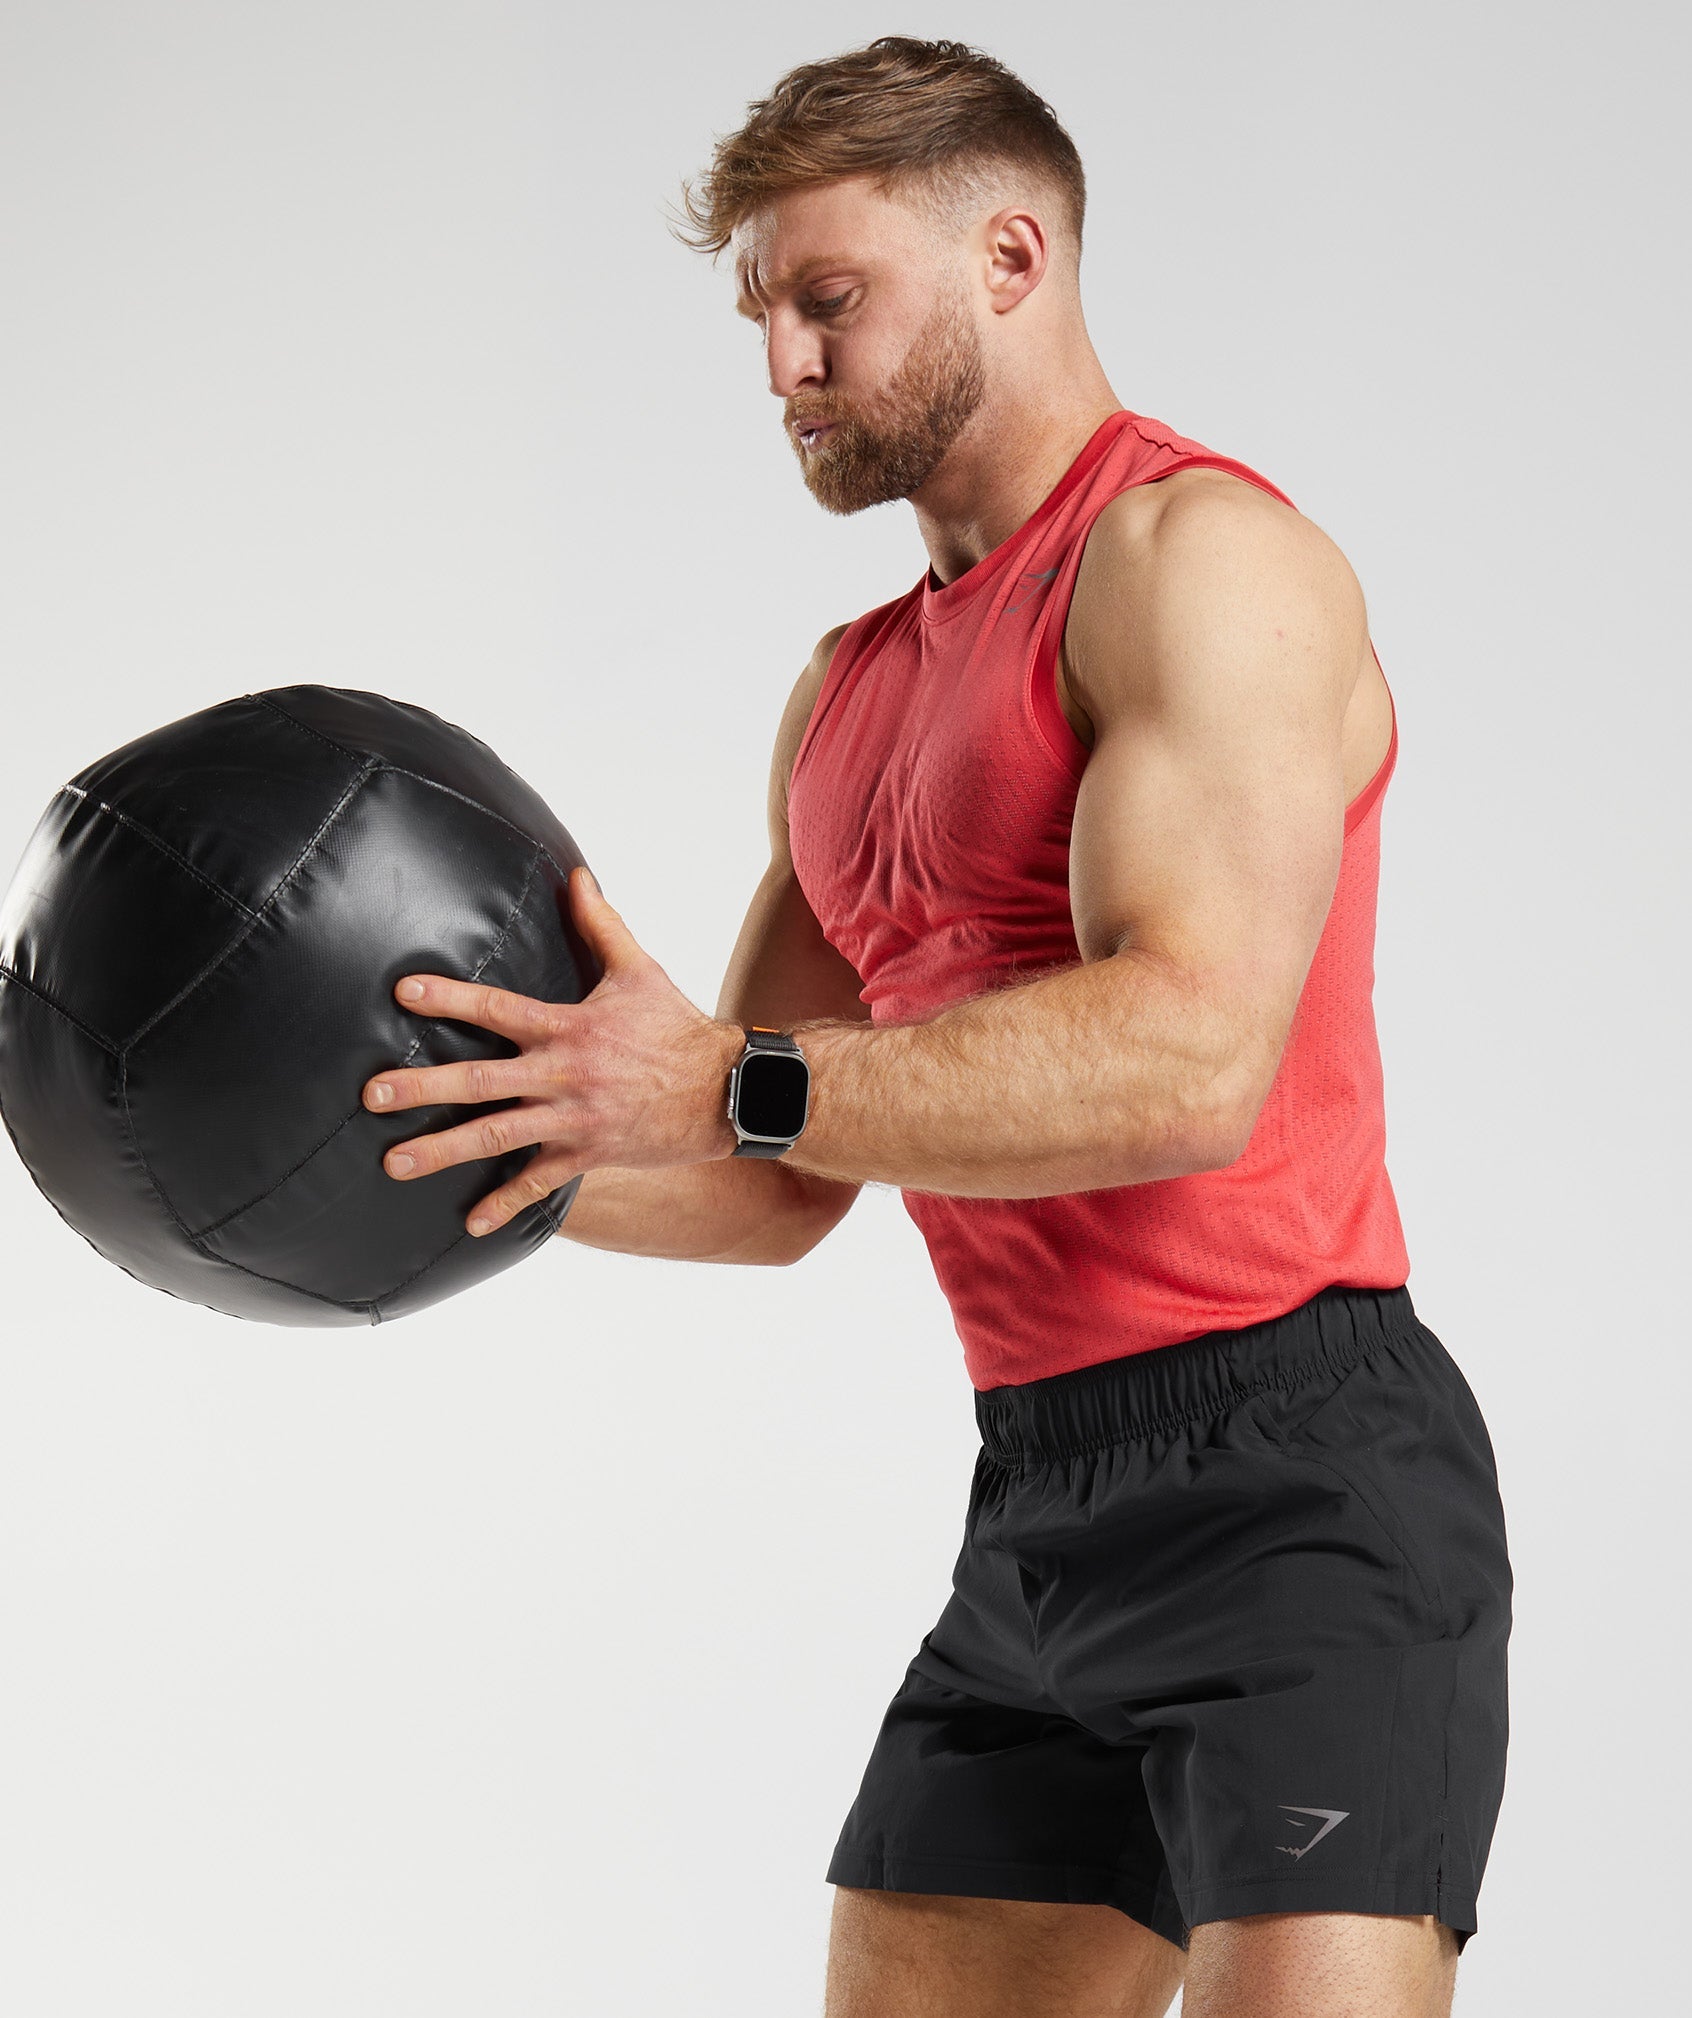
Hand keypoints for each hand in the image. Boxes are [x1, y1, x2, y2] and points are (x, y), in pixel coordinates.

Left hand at [362, 865, 745, 1235]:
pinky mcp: (588, 1154)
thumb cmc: (678, 1027)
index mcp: (568, 1026)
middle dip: (421, 1088)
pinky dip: (505, 1205)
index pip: (498, 1008)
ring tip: (394, 1163)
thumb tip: (575, 875)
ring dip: (442, 1151)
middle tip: (371, 1095)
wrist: (726, 1089)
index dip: (449, 999)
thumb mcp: (639, 970)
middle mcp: (563, 1074)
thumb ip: (600, 924)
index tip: (404, 994)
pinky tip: (469, 1223)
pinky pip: (539, 1184)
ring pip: (496, 1136)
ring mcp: (573, 1119)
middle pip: (479, 1080)